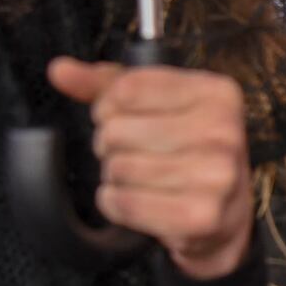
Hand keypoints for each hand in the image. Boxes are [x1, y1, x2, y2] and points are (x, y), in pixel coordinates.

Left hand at [49, 58, 253, 279]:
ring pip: (119, 168)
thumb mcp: (157, 106)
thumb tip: (59, 70)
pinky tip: (136, 199)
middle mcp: (224, 131)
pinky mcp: (202, 215)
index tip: (122, 119)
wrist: (226, 214)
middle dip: (111, 146)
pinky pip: (126, 203)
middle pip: (117, 129)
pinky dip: (117, 205)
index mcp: (216, 93)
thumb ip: (108, 85)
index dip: (107, 107)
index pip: (127, 87)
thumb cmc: (188, 152)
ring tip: (140, 179)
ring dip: (116, 178)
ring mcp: (217, 175)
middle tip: (135, 154)